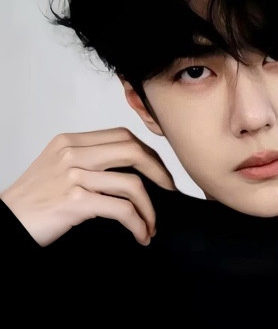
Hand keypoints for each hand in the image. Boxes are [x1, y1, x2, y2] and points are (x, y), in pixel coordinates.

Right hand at [0, 127, 175, 246]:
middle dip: (159, 171)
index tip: (159, 171)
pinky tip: (141, 234)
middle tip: (169, 190)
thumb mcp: (58, 168)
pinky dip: (138, 223)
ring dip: (150, 207)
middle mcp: (72, 153)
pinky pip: (121, 209)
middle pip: (132, 150)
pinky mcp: (74, 201)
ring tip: (151, 223)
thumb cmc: (32, 200)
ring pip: (132, 183)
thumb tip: (129, 171)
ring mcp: (73, 175)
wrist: (4, 223)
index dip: (147, 153)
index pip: (122, 136)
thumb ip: (88, 161)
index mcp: (70, 141)